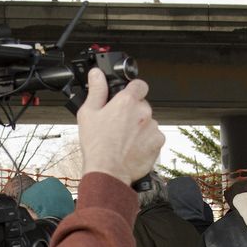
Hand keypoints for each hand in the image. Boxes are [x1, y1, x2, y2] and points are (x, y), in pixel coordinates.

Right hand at [76, 68, 163, 186]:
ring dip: (140, 127)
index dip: (133, 89)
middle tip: (118, 125)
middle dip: (133, 113)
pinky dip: (146, 141)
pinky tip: (132, 147)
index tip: (128, 96)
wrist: (108, 172)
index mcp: (127, 101)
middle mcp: (143, 112)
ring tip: (124, 139)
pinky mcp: (158, 142)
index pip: (139, 84)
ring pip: (148, 122)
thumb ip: (96, 90)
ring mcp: (153, 127)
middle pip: (142, 106)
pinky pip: (154, 137)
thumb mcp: (88, 114)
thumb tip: (96, 75)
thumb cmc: (97, 146)